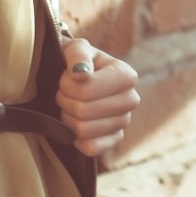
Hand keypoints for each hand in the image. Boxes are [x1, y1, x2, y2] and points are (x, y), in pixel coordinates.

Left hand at [56, 37, 141, 158]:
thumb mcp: (75, 48)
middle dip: (65, 101)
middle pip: (84, 112)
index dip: (67, 85)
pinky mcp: (115, 139)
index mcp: (126, 75)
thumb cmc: (77, 61)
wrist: (78, 78)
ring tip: (69, 104)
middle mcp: (131, 100)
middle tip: (64, 92)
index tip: (66, 76)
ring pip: (83, 130)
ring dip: (67, 117)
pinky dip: (75, 138)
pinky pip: (91, 148)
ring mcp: (124, 122)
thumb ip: (78, 54)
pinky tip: (74, 123)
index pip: (87, 91)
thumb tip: (81, 74)